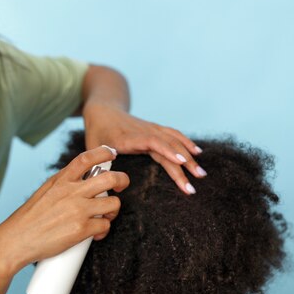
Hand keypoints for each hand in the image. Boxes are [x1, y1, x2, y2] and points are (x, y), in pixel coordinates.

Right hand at [0, 146, 129, 273]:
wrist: (17, 239)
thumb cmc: (29, 218)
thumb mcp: (45, 191)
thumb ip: (64, 183)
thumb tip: (82, 179)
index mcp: (61, 180)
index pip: (87, 158)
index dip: (103, 152)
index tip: (111, 154)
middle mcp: (72, 192)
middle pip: (110, 178)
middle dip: (122, 180)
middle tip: (121, 186)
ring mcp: (78, 210)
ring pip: (113, 203)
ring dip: (113, 210)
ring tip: (106, 216)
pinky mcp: (81, 229)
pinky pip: (105, 226)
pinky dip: (103, 230)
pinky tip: (95, 233)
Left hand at [83, 102, 206, 194]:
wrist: (103, 110)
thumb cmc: (97, 133)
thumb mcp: (92, 148)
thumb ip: (98, 165)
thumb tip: (104, 183)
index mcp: (129, 137)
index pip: (153, 142)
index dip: (167, 151)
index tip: (181, 162)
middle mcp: (145, 131)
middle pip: (169, 145)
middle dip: (185, 163)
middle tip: (196, 180)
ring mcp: (152, 129)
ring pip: (174, 141)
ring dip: (189, 155)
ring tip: (201, 172)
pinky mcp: (156, 129)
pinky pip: (174, 135)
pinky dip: (186, 143)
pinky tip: (198, 152)